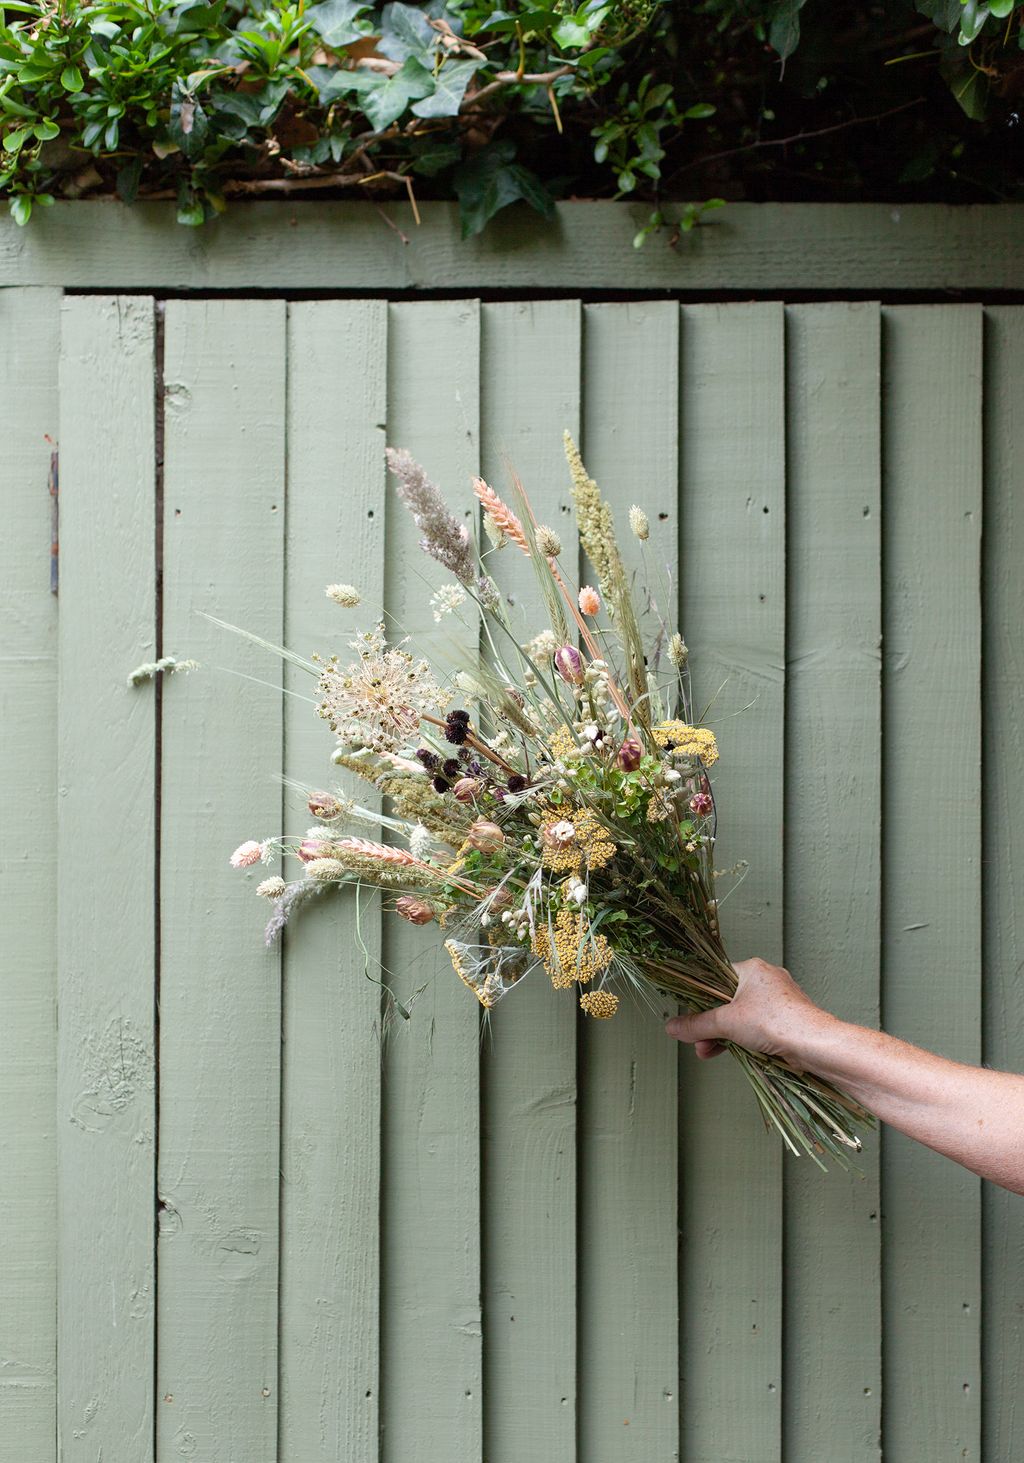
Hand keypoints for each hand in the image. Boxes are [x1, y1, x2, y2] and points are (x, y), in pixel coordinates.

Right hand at [664, 957, 827, 1061]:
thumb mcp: (726, 1022)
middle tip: (698, 1041)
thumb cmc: (774, 1022)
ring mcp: (779, 1000)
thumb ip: (696, 1025)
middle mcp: (767, 980)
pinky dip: (743, 1039)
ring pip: (742, 1016)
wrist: (814, 1044)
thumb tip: (671, 1027)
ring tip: (709, 1052)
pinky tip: (733, 1053)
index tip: (689, 1017)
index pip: (716, 978)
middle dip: (710, 1025)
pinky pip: (757, 1027)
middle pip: (727, 1001)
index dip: (700, 999)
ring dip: (724, 1035)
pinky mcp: (787, 1020)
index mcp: (752, 969)